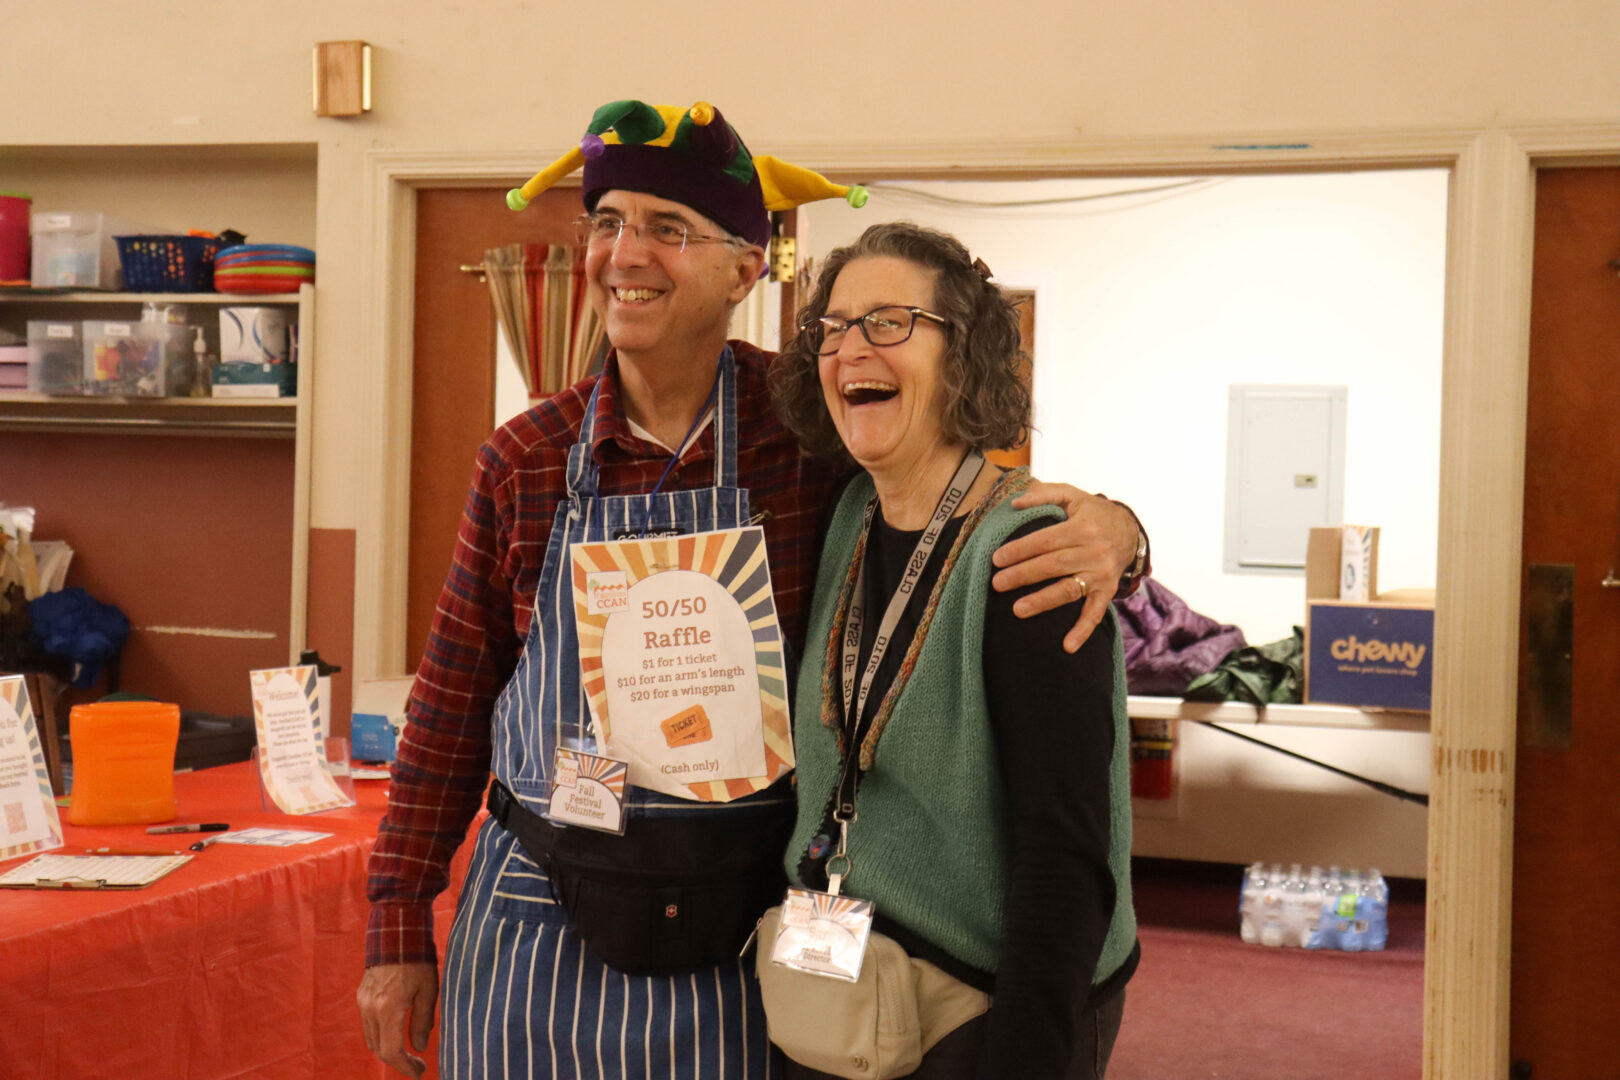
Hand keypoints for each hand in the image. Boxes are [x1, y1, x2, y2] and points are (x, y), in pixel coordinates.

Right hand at [358, 961, 438, 1078]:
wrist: (396, 931)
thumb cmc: (417, 959)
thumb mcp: (428, 990)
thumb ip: (423, 1021)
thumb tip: (418, 1046)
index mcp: (387, 1008)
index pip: (390, 1051)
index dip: (405, 1067)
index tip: (419, 1071)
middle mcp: (370, 1008)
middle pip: (378, 1049)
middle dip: (398, 1061)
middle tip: (417, 1064)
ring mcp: (363, 1002)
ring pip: (371, 1038)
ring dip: (388, 1050)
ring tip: (408, 1052)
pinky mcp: (361, 996)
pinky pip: (368, 1025)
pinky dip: (381, 1035)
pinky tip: (397, 1032)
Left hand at [991, 482, 1140, 651]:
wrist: (1129, 530)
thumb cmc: (1092, 513)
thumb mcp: (1071, 495)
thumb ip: (1043, 494)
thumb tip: (1015, 503)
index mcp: (1082, 527)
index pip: (1045, 540)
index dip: (1020, 550)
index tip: (997, 559)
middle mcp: (1093, 551)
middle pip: (1053, 565)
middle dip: (1023, 575)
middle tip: (997, 583)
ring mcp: (1101, 574)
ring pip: (1069, 589)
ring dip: (1043, 601)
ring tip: (1018, 610)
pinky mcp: (1107, 590)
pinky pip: (1095, 613)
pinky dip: (1083, 631)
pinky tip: (1068, 646)